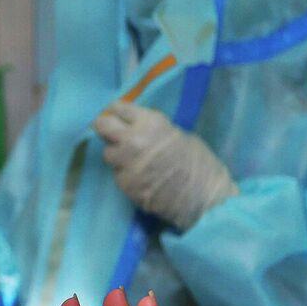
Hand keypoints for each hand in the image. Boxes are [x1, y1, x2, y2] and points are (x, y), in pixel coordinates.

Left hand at [92, 103, 236, 231]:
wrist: (204, 196)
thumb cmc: (199, 162)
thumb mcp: (177, 134)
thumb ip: (151, 130)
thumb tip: (134, 129)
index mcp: (150, 123)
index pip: (119, 108)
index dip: (116, 112)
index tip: (115, 115)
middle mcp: (132, 140)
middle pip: (102, 126)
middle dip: (106, 129)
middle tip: (112, 133)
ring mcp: (126, 164)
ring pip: (108, 153)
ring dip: (117, 155)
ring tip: (134, 161)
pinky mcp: (124, 184)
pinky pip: (118, 174)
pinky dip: (127, 175)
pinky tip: (142, 178)